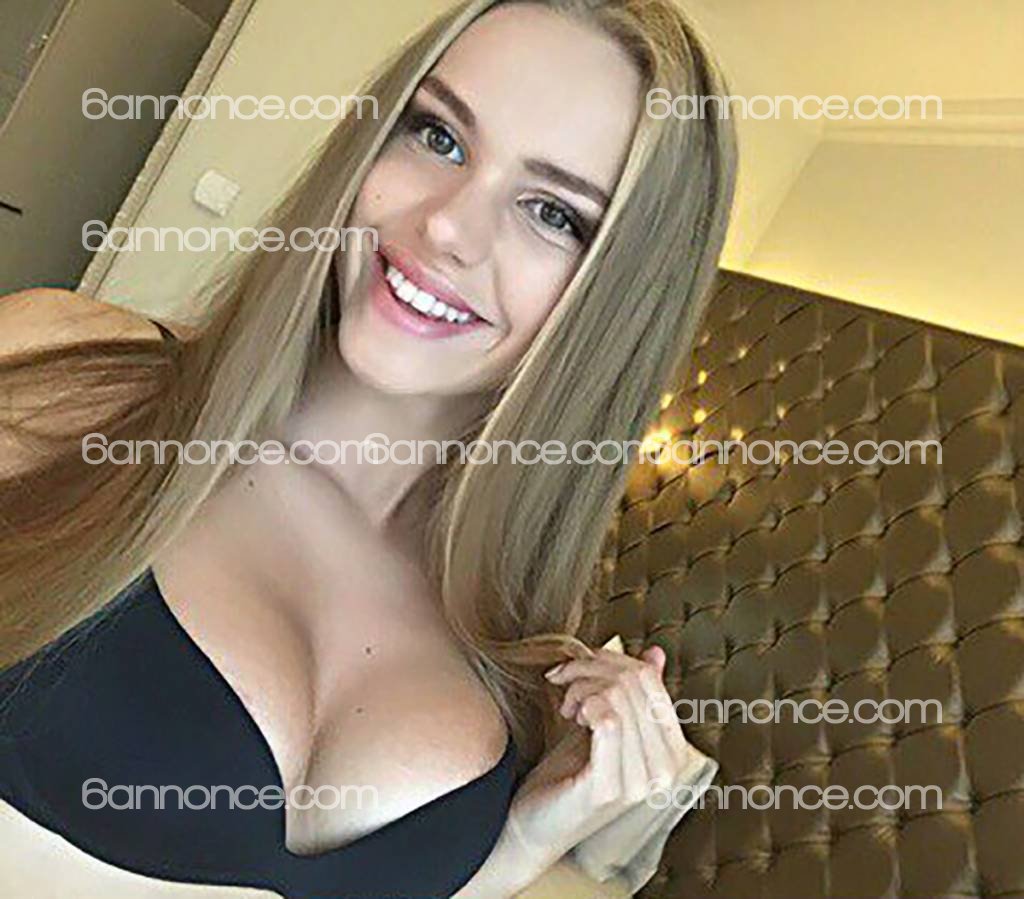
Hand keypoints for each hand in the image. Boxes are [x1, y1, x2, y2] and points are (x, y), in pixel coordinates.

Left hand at [506, 645, 698, 868]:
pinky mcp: (611, 786)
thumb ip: (633, 695)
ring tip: (568, 706)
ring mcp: (641, 782)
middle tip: (566, 681)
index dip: (613, 661)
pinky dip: (584, 704)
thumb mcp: (604, 726)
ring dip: (582, 687)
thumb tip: (655, 654)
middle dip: (592, 669)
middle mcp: (666, 771)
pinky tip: (571, 717)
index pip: (652, 683)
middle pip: (635, 683)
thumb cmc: (567, 776)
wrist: (532, 826)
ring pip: (619, 696)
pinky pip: (607, 719)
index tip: (582, 666)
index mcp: (673, 753)